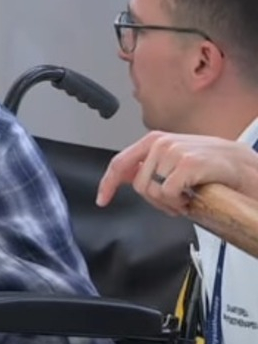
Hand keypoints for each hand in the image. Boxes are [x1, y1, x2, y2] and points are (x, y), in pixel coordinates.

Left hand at [97, 131, 251, 215]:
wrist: (241, 166)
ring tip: (186, 197)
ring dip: (168, 203)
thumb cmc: (207, 166)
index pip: (120, 163)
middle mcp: (161, 143)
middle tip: (175, 200)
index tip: (102, 200)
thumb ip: (146, 167)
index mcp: (153, 141)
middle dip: (154, 200)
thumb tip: (119, 177)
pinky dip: (178, 203)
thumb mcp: (172, 161)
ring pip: (152, 191)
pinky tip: (191, 197)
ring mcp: (174, 152)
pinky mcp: (187, 163)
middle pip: (138, 185)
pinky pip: (167, 194)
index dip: (107, 183)